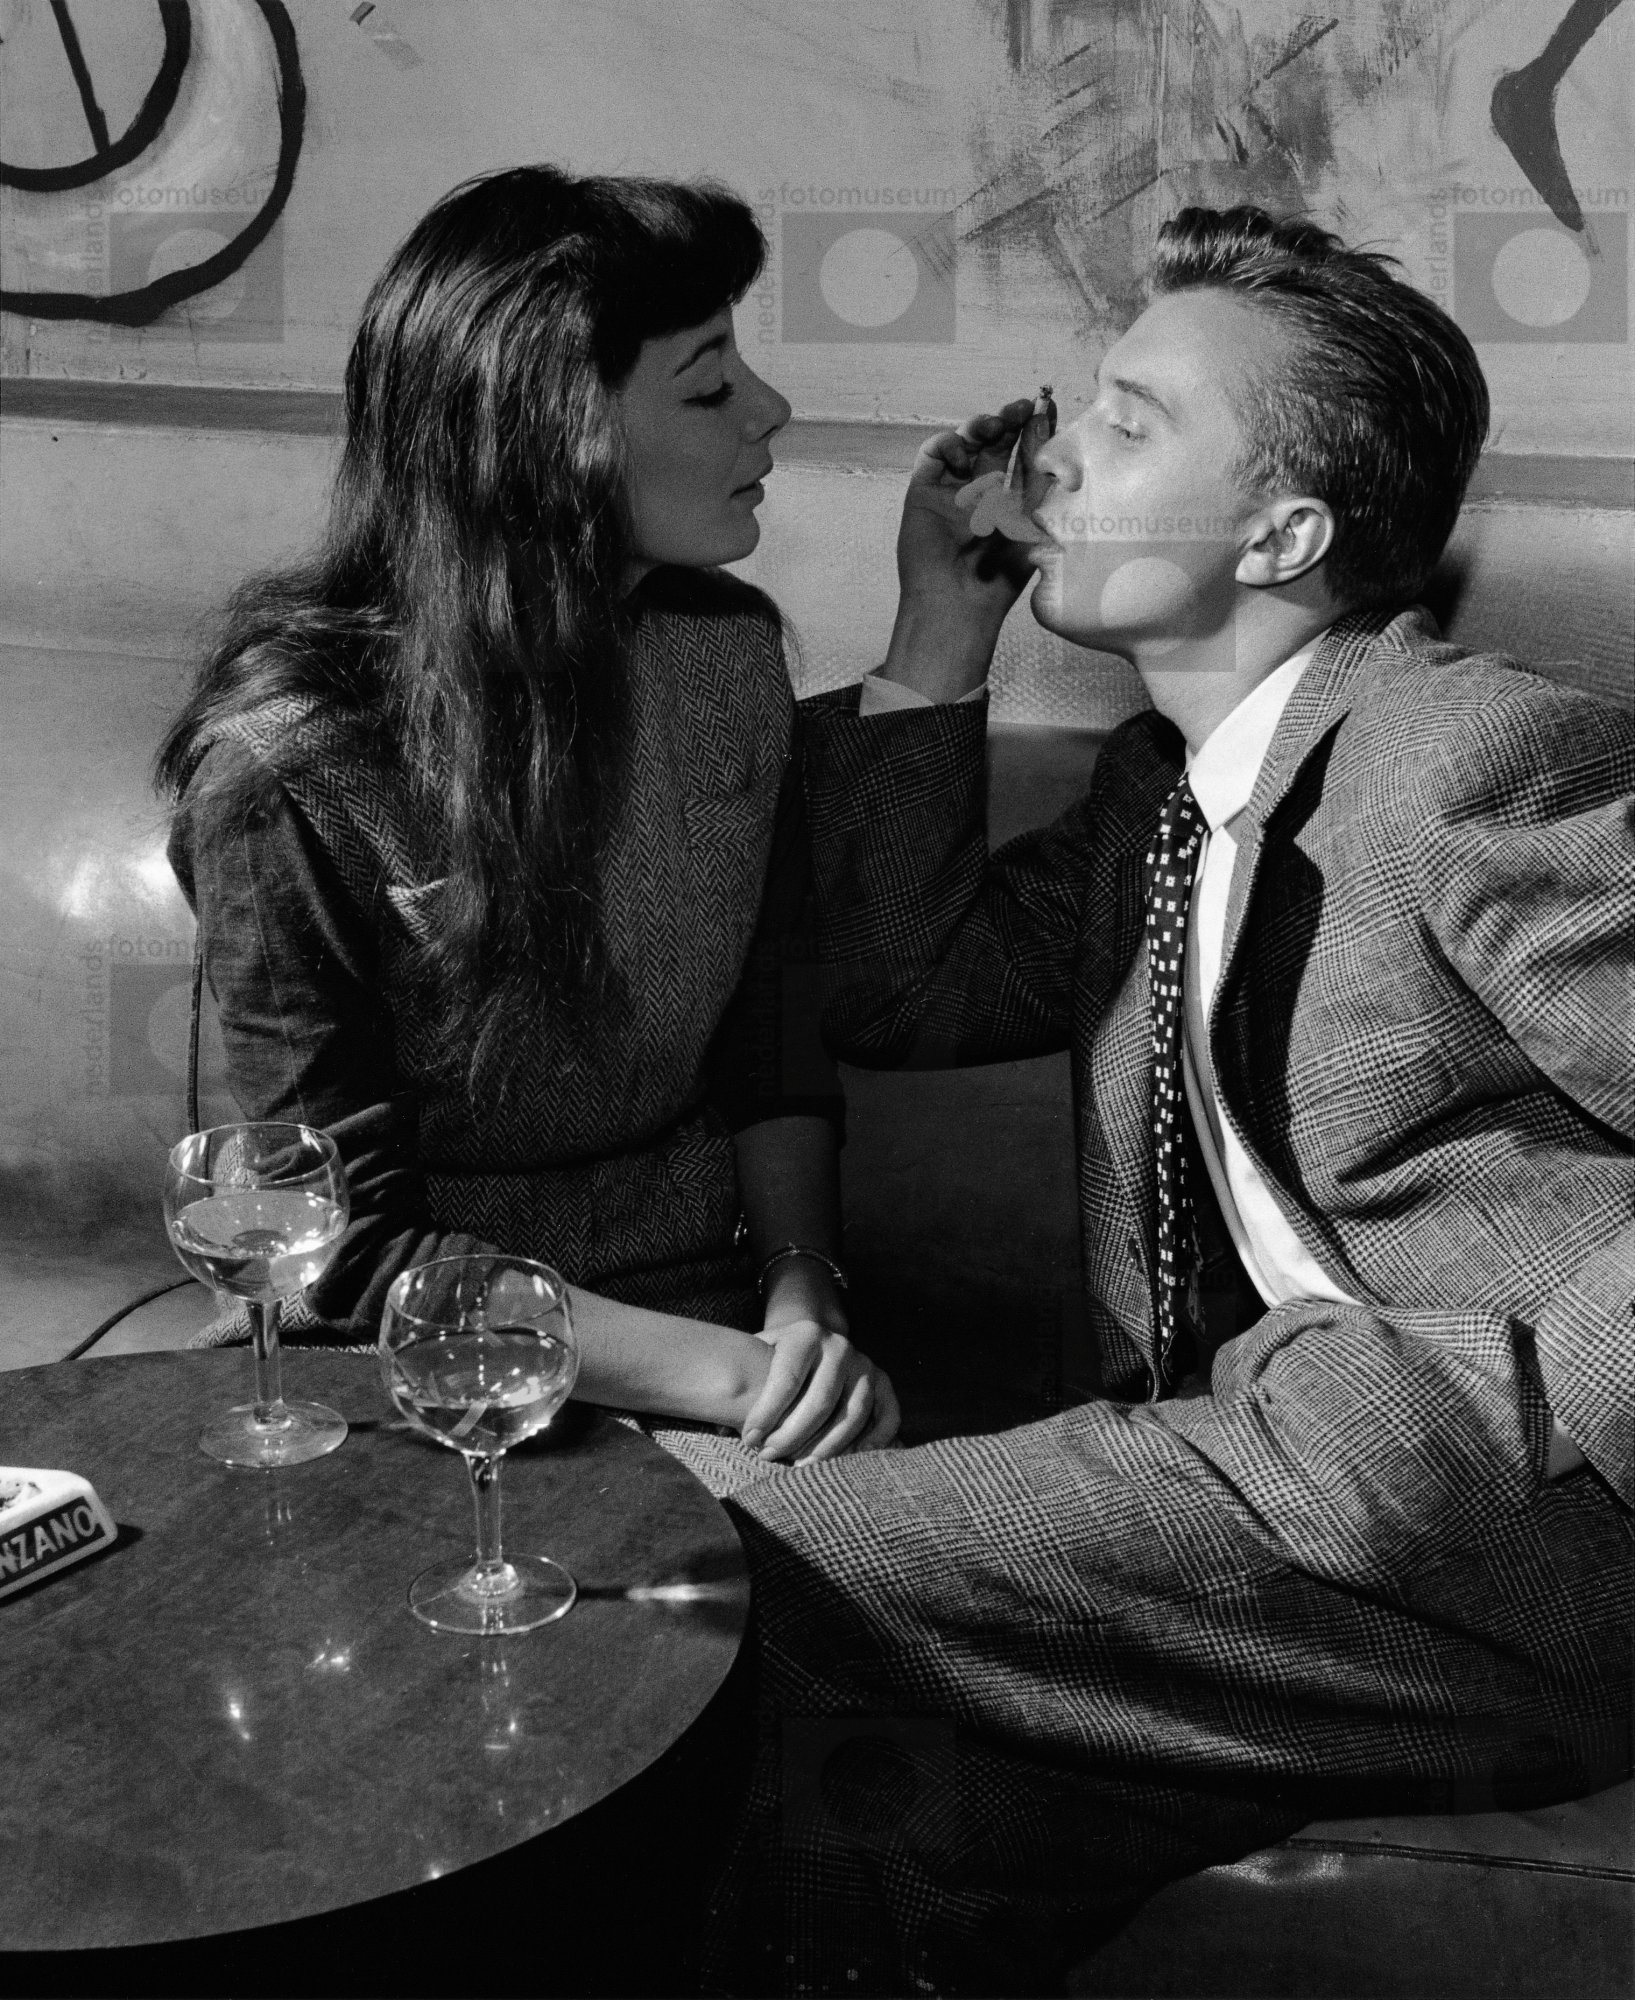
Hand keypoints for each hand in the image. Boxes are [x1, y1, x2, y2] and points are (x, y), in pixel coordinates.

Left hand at [741, 1258, 899, 1461]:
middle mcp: (840, 1346)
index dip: (767, 1413)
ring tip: (799, 1466)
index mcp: (806, 1334)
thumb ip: (743, 1385)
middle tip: (769, 1457)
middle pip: (820, 1401)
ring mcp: (865, 1365)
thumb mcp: (760, 1357)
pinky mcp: (884, 1383)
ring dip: (826, 1447)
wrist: (813, 1341)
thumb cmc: (778, 1359)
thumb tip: (722, 1430)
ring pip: (851, 1415)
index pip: (787, 1379)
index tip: (749, 1440)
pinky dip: (874, 1441)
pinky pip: (887, 1416)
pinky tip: (851, 1460)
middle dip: (792, 1435)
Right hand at [880, 399, 1041, 701]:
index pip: (1020, 454)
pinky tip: (964, 450)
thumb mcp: (1034, 518)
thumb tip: (1053, 430)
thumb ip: (1041, 475)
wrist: (960, 600)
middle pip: (992, 443)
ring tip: (993, 426)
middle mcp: (979, 494)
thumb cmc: (1001, 572)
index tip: (1046, 405)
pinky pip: (933, 456)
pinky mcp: (923, 493)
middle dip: (1007, 420)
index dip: (1032, 428)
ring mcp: (950, 492)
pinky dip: (948, 444)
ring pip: (963, 444)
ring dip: (979, 427)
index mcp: (1010, 502)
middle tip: (1020, 407)